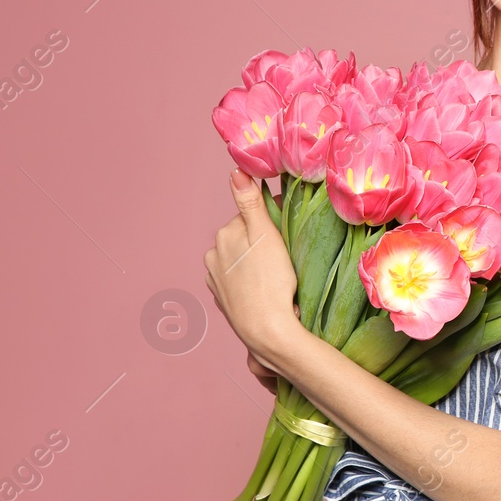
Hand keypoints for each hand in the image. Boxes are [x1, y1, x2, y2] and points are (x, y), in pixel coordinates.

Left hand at [205, 168, 300, 364]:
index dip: (272, 221)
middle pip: (243, 238)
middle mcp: (213, 255)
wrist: (267, 330)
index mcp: (224, 235)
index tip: (287, 234)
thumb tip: (235, 170)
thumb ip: (250, 203)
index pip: (251, 215)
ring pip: (240, 260)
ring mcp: (215, 280)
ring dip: (255, 263)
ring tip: (277, 277)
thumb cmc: (272, 281)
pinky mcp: (222, 300)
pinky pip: (238, 281)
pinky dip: (250, 282)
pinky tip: (265, 290)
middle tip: (284, 257)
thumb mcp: (266, 235)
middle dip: (261, 242)